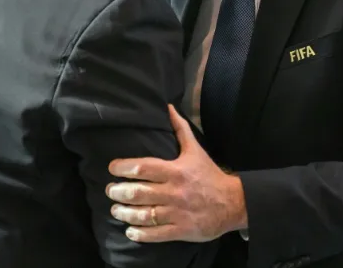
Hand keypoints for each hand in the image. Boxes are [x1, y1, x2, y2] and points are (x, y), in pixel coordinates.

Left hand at [106, 105, 246, 242]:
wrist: (233, 202)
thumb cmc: (209, 175)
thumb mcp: (195, 150)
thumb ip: (180, 129)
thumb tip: (168, 107)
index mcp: (176, 170)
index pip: (143, 167)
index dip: (124, 167)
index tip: (112, 168)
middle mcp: (174, 191)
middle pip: (139, 192)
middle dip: (119, 192)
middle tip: (109, 191)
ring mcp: (177, 213)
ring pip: (144, 214)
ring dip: (125, 213)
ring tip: (115, 210)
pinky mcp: (181, 230)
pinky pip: (156, 234)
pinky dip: (140, 233)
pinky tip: (130, 230)